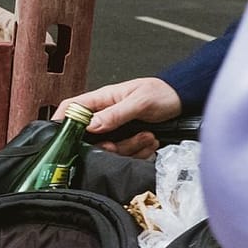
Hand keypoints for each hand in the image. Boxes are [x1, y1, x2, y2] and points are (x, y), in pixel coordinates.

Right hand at [55, 77, 182, 159]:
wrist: (184, 101)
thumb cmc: (163, 93)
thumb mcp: (140, 101)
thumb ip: (115, 114)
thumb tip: (91, 125)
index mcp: (102, 99)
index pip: (72, 107)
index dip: (62, 121)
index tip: (63, 138)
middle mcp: (105, 116)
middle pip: (91, 138)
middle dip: (111, 145)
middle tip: (129, 140)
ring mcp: (115, 129)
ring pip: (110, 149)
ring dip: (130, 148)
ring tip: (148, 137)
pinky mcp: (126, 140)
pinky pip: (124, 154)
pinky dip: (139, 152)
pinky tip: (150, 142)